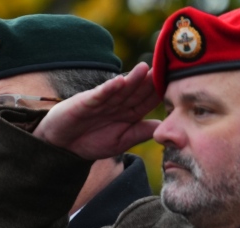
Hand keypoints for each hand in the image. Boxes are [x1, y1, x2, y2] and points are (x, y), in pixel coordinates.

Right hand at [33, 62, 161, 159]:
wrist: (61, 147)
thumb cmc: (90, 143)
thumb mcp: (119, 142)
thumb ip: (139, 133)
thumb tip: (162, 127)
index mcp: (128, 113)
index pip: (148, 101)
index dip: (160, 93)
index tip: (177, 85)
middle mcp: (117, 103)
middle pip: (137, 91)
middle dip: (150, 81)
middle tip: (166, 68)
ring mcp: (102, 101)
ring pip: (121, 89)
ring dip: (132, 79)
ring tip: (145, 68)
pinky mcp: (85, 102)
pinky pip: (99, 94)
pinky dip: (108, 88)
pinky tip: (119, 82)